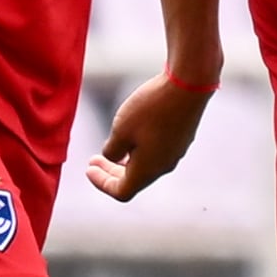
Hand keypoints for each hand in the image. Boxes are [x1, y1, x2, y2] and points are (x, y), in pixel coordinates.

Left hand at [87, 68, 215, 201]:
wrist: (188, 85)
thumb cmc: (151, 108)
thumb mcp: (121, 130)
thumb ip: (112, 150)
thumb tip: (113, 157)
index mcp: (147, 170)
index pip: (121, 191)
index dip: (101, 183)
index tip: (89, 168)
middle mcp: (164, 166)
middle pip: (134, 180)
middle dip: (111, 171)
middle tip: (94, 159)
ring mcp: (175, 152)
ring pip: (147, 165)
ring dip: (126, 159)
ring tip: (113, 146)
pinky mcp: (182, 137)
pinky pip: (157, 151)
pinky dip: (140, 149)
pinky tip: (134, 132)